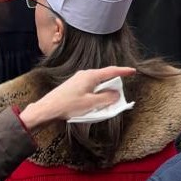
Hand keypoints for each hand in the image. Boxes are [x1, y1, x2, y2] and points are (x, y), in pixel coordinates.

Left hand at [18, 67, 135, 130]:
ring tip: (106, 104)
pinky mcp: (73, 87)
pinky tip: (93, 105)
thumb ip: (106, 98)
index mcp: (91, 75)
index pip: (111, 71)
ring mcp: (78, 80)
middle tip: (119, 96)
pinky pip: (89, 88)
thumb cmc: (68, 105)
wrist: (47, 109)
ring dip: (103, 93)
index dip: (123, 71)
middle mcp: (85, 74)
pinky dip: (95, 95)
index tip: (133, 71)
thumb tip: (116, 94)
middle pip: (104, 78)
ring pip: (96, 84)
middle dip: (113, 86)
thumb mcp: (90, 104)